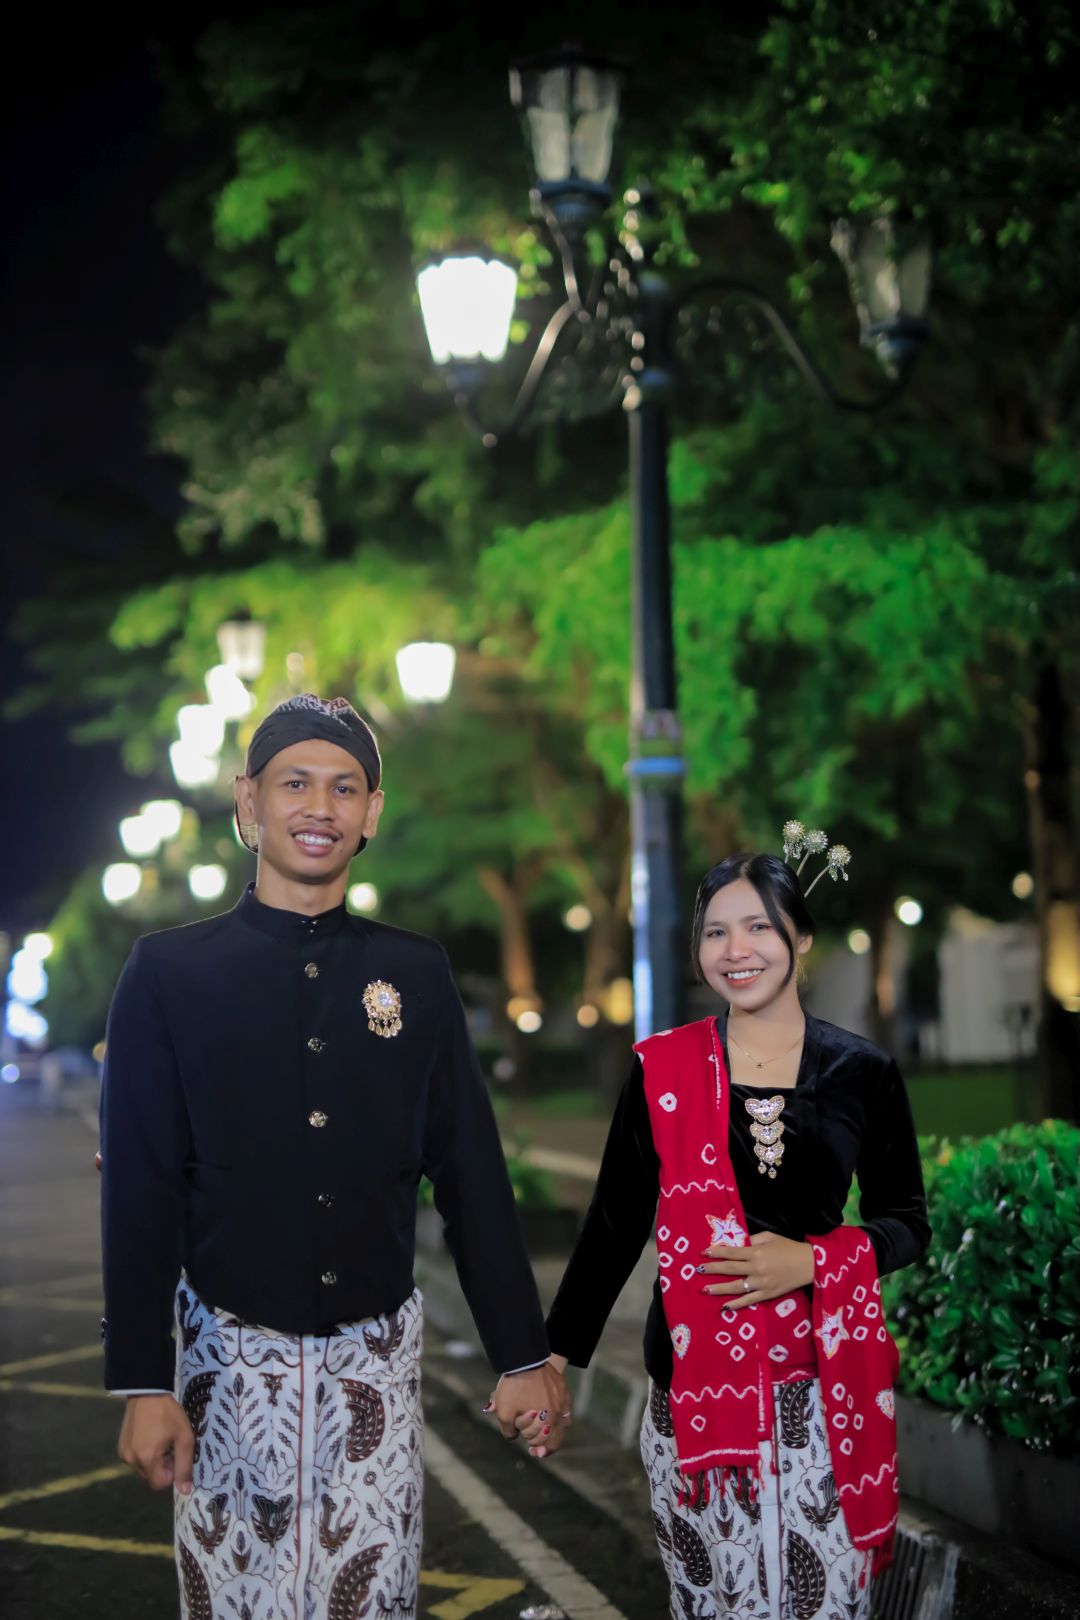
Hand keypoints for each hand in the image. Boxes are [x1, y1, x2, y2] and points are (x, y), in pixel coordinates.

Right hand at [118, 1394, 194, 1492]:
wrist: (147, 1391)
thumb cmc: (168, 1413)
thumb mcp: (184, 1438)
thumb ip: (184, 1466)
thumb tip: (186, 1491)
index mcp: (147, 1459)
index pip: (160, 1484)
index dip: (171, 1472)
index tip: (175, 1453)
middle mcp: (132, 1460)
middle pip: (151, 1476)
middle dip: (162, 1466)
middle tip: (169, 1444)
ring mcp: (124, 1454)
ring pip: (143, 1468)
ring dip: (153, 1459)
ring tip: (160, 1438)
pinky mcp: (121, 1447)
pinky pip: (136, 1459)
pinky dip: (144, 1453)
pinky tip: (150, 1435)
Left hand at [514, 1355, 570, 1457]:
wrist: (524, 1358)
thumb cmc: (514, 1387)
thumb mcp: (504, 1412)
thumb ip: (509, 1431)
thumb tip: (514, 1436)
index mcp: (548, 1420)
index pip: (546, 1443)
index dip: (536, 1448)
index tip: (532, 1451)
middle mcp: (560, 1412)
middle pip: (556, 1436)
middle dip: (543, 1440)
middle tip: (534, 1442)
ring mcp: (563, 1399)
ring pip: (564, 1422)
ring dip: (553, 1429)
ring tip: (544, 1431)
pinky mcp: (563, 1388)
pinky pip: (564, 1407)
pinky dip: (557, 1414)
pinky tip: (549, 1413)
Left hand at [699, 1231, 813, 1306]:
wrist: (808, 1264)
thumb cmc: (788, 1247)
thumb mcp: (769, 1237)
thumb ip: (752, 1239)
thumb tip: (735, 1242)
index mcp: (756, 1251)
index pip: (731, 1252)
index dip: (716, 1252)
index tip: (703, 1252)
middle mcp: (756, 1268)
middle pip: (730, 1269)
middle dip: (712, 1269)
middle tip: (698, 1270)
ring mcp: (761, 1283)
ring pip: (736, 1287)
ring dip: (719, 1288)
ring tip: (705, 1289)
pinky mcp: (767, 1295)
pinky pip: (749, 1300)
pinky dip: (736, 1304)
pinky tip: (725, 1307)